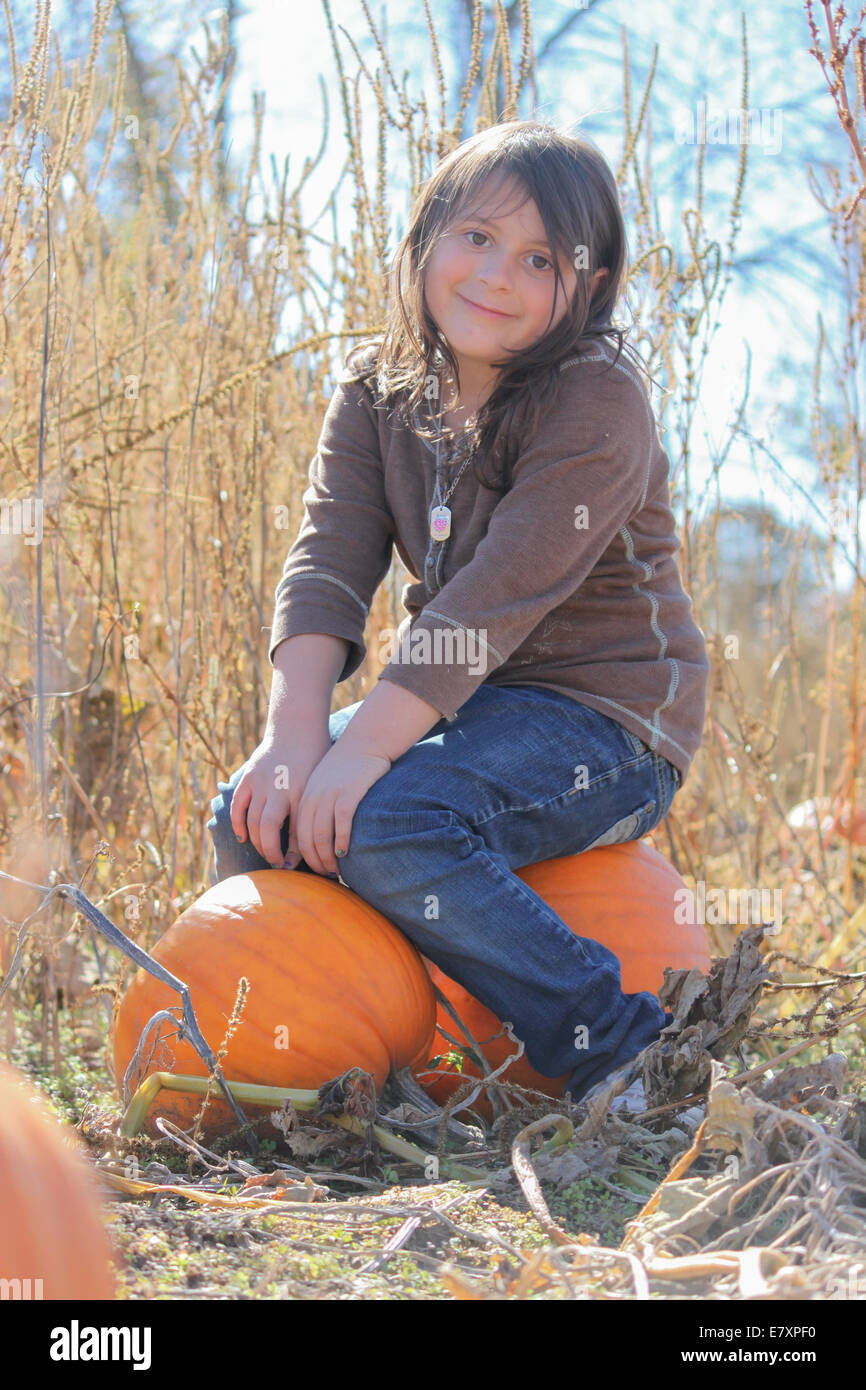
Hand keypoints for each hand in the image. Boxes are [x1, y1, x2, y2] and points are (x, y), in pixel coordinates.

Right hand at [229, 728, 332, 867]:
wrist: (297, 730)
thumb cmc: (315, 764)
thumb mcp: (318, 789)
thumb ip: (311, 817)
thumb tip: (304, 852)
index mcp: (301, 792)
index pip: (297, 832)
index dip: (294, 855)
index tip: (292, 867)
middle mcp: (280, 788)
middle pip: (269, 829)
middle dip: (271, 852)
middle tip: (276, 864)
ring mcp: (261, 782)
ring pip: (252, 821)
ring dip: (257, 842)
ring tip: (266, 853)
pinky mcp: (248, 777)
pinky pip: (238, 806)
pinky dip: (238, 824)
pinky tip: (244, 838)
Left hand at [294, 744, 391, 875]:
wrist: (365, 742)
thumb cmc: (346, 768)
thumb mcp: (322, 785)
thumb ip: (316, 806)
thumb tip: (317, 837)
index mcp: (304, 797)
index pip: (296, 834)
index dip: (301, 856)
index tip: (310, 870)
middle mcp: (313, 797)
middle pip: (306, 839)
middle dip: (314, 862)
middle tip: (324, 875)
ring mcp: (330, 795)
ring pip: (322, 835)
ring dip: (327, 858)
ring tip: (334, 870)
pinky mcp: (349, 793)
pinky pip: (341, 824)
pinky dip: (341, 842)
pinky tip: (345, 853)